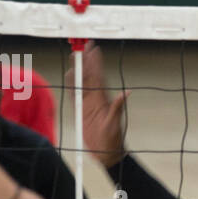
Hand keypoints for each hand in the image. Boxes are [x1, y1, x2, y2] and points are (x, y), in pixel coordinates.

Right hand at [68, 40, 129, 167]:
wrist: (107, 152)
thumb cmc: (114, 140)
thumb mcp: (116, 123)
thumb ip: (118, 107)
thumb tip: (127, 93)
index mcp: (104, 99)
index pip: (99, 76)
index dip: (96, 62)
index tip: (94, 49)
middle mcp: (96, 99)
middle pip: (89, 76)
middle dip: (87, 61)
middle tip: (83, 46)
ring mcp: (88, 104)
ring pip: (82, 83)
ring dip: (79, 70)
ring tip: (76, 57)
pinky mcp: (82, 111)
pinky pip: (75, 95)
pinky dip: (72, 85)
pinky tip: (70, 76)